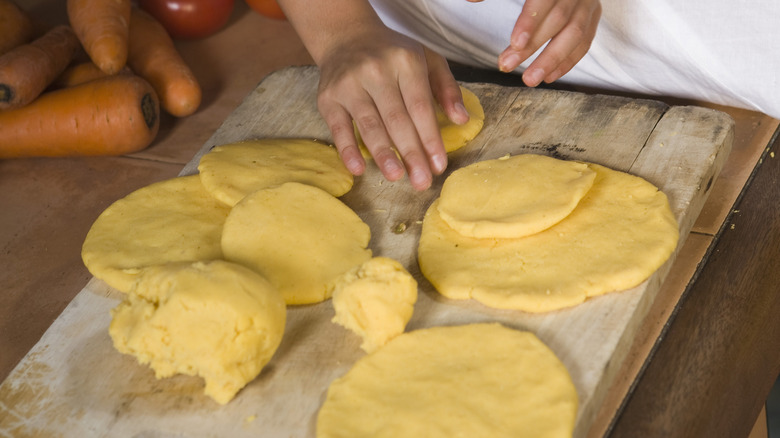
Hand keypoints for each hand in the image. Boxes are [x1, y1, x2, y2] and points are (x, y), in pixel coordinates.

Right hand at [316, 27, 468, 190]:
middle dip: (411, 153)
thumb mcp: (428, 59)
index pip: (420, 106)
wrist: (346, 36)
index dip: (430, 138)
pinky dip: (347, 149)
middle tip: (422, 182)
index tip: (439, 165)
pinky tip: (358, 169)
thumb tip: (462, 120)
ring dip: (383, 153)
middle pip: (397, 119)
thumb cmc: (393, 55)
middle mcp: (376, 70)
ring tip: (396, 176)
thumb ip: (447, 88)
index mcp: (405, 62)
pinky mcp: (328, 98)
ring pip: (369, 124)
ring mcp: (349, 84)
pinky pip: (338, 128)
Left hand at [474, 0, 600, 86]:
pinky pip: (585, 42)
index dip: (530, 21)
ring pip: (575, 34)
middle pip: (558, 19)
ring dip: (552, 60)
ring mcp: (587, 3)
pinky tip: (549, 77)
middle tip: (507, 66)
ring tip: (530, 80)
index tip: (515, 43)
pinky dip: (568, 62)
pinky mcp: (592, 16)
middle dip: (533, 46)